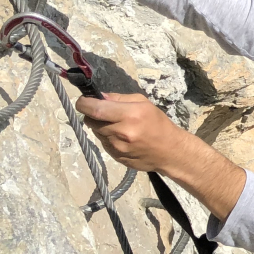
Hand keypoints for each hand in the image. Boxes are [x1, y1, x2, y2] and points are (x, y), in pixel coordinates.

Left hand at [76, 92, 191, 173]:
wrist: (170, 152)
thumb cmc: (158, 124)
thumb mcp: (143, 104)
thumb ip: (119, 99)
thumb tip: (99, 97)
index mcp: (130, 114)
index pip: (95, 108)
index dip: (83, 103)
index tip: (83, 101)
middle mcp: (121, 132)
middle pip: (91, 120)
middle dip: (94, 115)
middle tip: (105, 114)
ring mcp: (117, 146)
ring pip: (96, 132)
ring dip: (101, 127)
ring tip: (118, 127)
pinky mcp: (115, 156)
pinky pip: (103, 143)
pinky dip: (108, 138)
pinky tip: (122, 138)